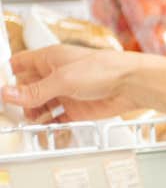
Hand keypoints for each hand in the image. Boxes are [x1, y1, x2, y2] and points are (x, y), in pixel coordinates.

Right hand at [2, 45, 147, 120]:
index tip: (1, 89)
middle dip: (18, 99)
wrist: (131, 84)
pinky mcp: (76, 109)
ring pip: (40, 104)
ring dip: (32, 113)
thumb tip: (8, 94)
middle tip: (10, 111)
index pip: (20, 64)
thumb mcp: (62, 80)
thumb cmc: (103, 69)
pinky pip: (57, 118)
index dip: (7, 75)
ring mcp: (66, 92)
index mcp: (49, 59)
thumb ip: (35, 91)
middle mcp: (56, 75)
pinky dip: (48, 123)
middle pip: (28, 88)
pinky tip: (42, 128)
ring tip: (27, 120)